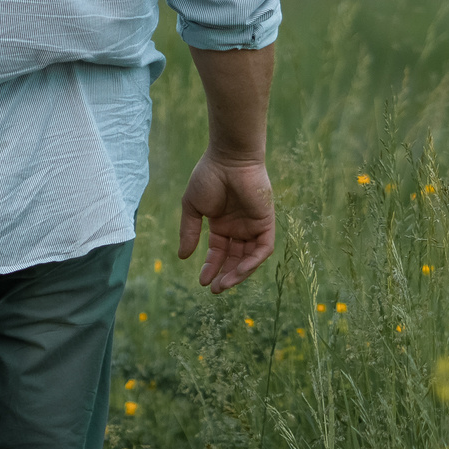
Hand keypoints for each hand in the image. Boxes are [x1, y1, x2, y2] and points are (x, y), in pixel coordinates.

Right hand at [178, 155, 274, 291]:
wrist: (229, 159)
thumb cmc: (208, 177)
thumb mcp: (193, 207)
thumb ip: (189, 232)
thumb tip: (183, 257)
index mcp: (222, 224)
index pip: (219, 252)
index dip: (211, 267)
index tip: (202, 281)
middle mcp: (239, 228)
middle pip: (235, 259)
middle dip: (225, 275)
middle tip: (214, 289)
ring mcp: (253, 226)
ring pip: (249, 258)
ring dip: (238, 273)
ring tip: (223, 285)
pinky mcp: (266, 223)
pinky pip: (262, 249)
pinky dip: (251, 262)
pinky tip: (238, 271)